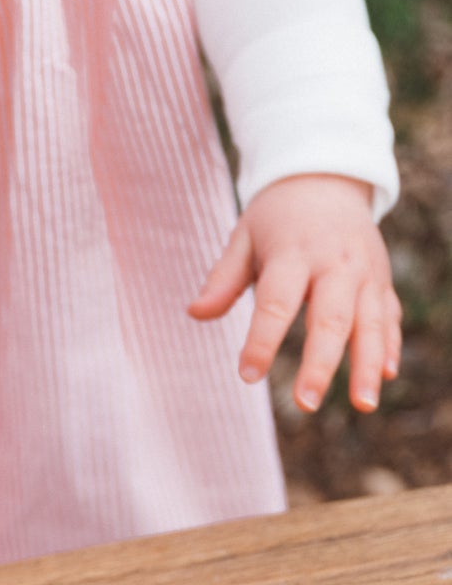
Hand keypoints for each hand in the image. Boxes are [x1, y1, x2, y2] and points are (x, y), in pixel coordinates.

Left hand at [189, 174, 399, 412]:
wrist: (327, 179)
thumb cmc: (275, 218)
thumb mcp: (243, 238)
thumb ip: (223, 278)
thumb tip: (194, 314)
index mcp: (293, 253)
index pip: (276, 302)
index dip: (262, 340)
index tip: (247, 375)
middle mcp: (334, 264)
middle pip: (330, 319)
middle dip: (321, 364)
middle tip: (306, 403)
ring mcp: (365, 273)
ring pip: (371, 323)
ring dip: (367, 365)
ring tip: (364, 405)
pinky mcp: (383, 281)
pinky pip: (389, 317)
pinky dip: (390, 346)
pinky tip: (386, 376)